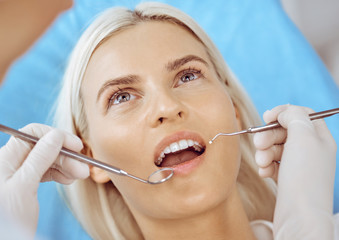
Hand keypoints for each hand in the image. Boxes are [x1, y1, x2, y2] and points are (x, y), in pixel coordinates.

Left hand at [0, 123, 88, 237]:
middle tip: (83, 170)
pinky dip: (59, 174)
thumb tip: (56, 135)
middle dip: (66, 156)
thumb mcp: (23, 187)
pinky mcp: (24, 185)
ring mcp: (18, 174)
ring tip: (79, 176)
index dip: (57, 136)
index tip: (78, 147)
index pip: (34, 134)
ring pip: (46, 160)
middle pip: (43, 148)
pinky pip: (44, 172)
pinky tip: (69, 180)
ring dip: (66, 166)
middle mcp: (11, 163)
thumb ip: (39, 158)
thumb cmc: (6, 219)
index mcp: (6, 158)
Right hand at [254, 105, 336, 238]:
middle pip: (285, 131)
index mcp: (320, 138)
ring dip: (264, 152)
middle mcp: (311, 150)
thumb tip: (283, 112)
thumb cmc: (304, 176)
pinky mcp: (286, 177)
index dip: (284, 112)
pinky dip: (266, 165)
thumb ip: (294, 117)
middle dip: (268, 135)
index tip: (267, 117)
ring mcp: (298, 165)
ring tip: (262, 163)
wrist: (299, 216)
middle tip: (258, 144)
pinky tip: (264, 173)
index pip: (302, 114)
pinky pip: (272, 163)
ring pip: (275, 147)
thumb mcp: (303, 138)